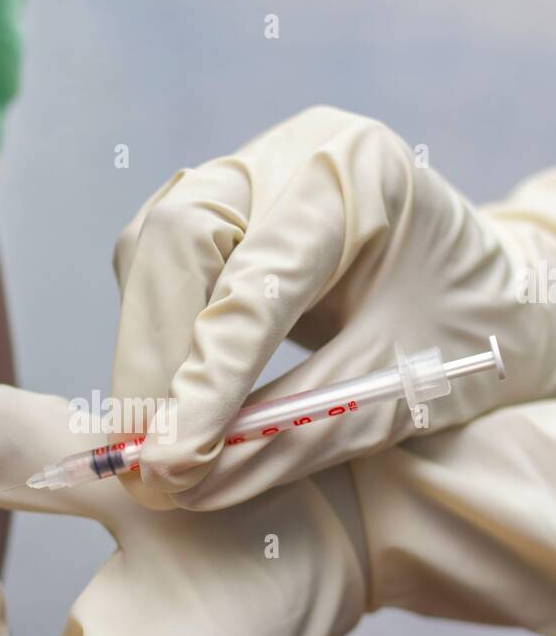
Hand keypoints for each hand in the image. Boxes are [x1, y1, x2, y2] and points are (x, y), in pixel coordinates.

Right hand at [111, 105, 555, 509]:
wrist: (492, 293)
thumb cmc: (464, 335)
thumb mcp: (398, 392)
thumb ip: (295, 431)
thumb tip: (186, 483)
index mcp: (363, 177)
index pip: (259, 280)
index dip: (209, 376)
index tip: (174, 462)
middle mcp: (295, 152)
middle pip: (181, 237)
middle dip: (156, 356)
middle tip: (148, 456)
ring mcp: (252, 168)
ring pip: (152, 248)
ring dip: (144, 349)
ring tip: (152, 438)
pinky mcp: (224, 203)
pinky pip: (157, 262)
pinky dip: (155, 335)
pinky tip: (168, 394)